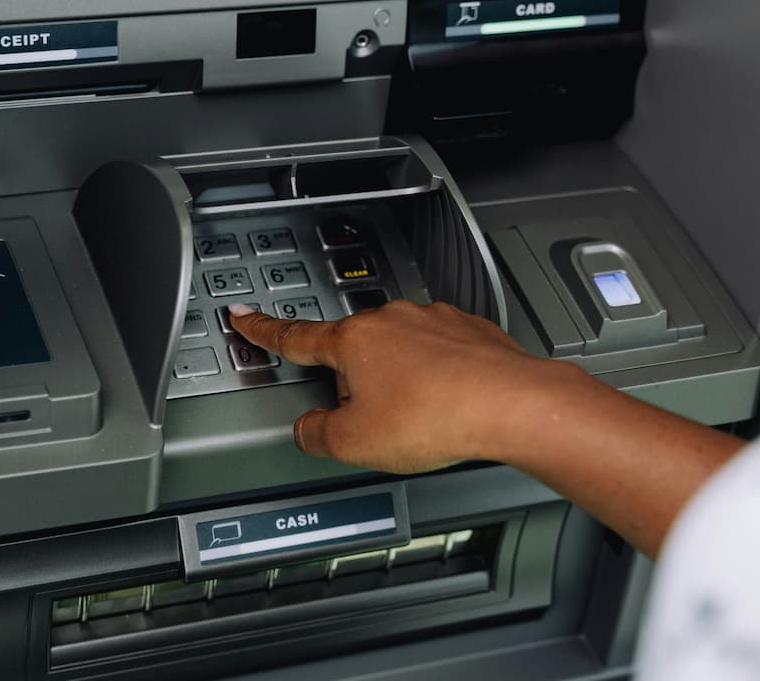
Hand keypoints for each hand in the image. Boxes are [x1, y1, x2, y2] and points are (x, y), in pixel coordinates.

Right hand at [232, 299, 744, 558]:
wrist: (513, 405)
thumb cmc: (438, 417)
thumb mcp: (356, 443)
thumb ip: (319, 435)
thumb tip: (311, 428)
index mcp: (354, 340)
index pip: (296, 336)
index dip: (265, 331)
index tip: (245, 317)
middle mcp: (393, 319)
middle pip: (355, 350)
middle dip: (356, 383)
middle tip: (371, 419)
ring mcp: (435, 321)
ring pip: (401, 352)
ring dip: (401, 381)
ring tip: (421, 420)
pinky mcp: (472, 331)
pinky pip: (441, 355)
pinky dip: (439, 378)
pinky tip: (449, 407)